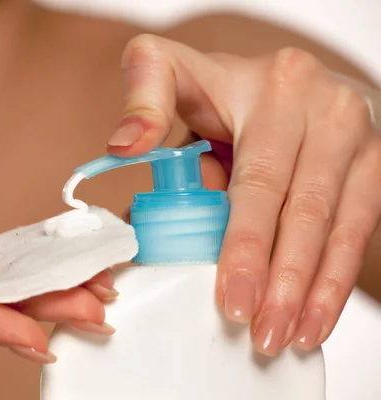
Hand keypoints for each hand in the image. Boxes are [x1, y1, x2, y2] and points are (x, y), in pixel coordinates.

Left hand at [108, 34, 380, 355]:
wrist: (289, 80)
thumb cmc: (223, 88)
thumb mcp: (176, 71)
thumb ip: (146, 101)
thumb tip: (123, 148)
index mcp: (274, 88)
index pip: (259, 179)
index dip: (245, 243)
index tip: (232, 298)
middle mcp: (326, 109)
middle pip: (303, 209)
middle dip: (281, 281)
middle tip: (260, 333)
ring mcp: (359, 138)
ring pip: (339, 227)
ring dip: (313, 291)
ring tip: (286, 337)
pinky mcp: (374, 165)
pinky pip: (362, 229)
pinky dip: (337, 280)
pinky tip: (316, 316)